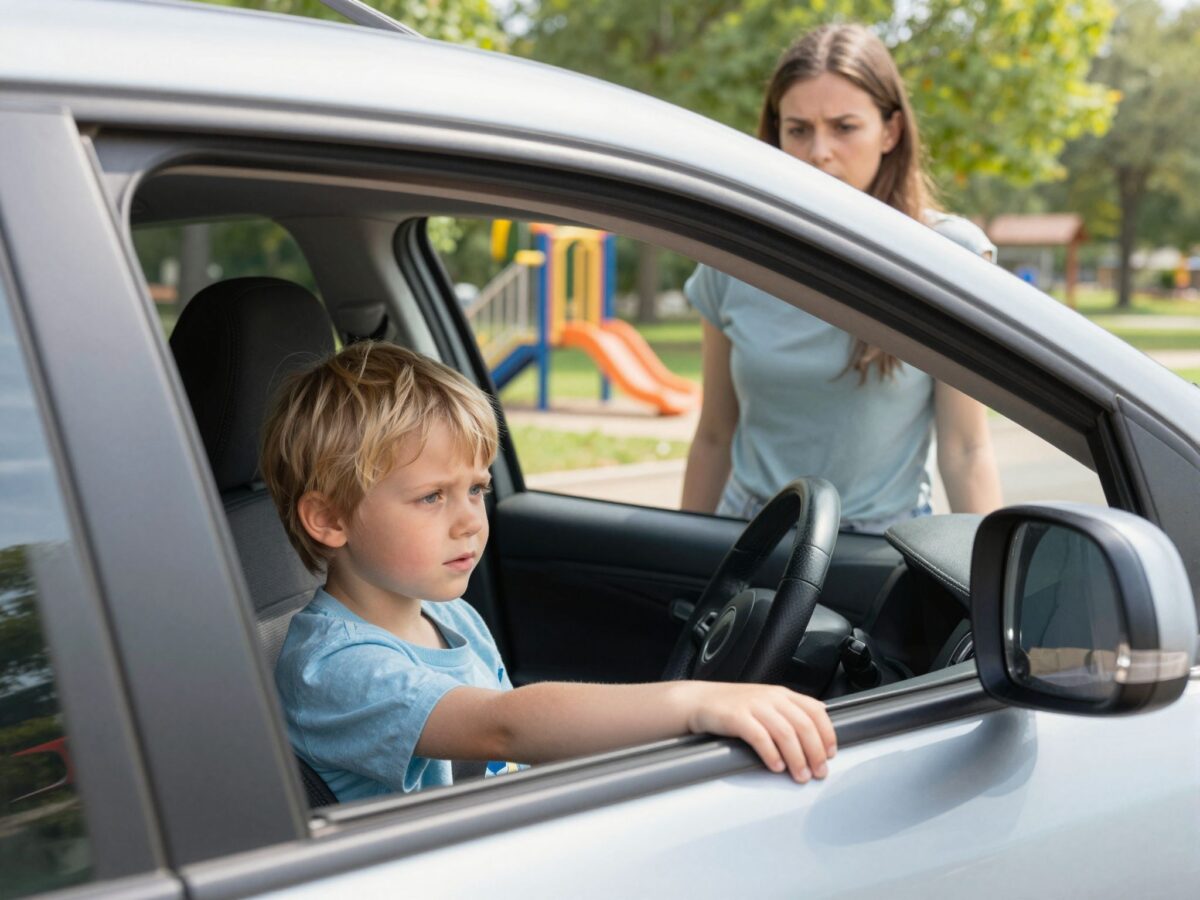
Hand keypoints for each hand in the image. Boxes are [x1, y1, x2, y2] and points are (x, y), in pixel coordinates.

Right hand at [684, 682, 836, 782]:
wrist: (699, 701)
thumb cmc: (733, 706)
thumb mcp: (767, 702)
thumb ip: (791, 710)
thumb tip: (821, 721)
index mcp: (782, 694)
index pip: (815, 711)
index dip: (827, 734)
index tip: (830, 754)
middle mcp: (771, 697)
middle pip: (803, 725)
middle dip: (815, 752)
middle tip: (818, 772)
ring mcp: (753, 705)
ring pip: (785, 732)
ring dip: (797, 758)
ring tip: (800, 775)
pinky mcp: (736, 717)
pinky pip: (759, 737)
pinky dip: (771, 754)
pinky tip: (776, 767)